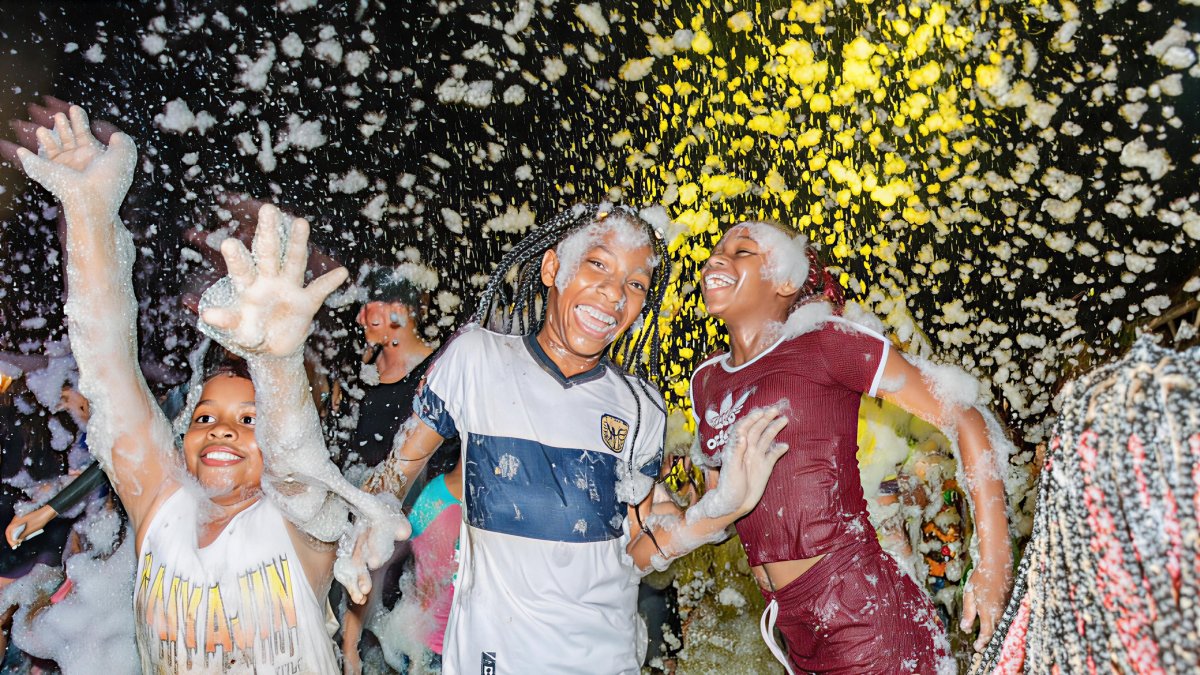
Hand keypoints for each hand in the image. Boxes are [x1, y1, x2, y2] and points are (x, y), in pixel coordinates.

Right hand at [6, 505, 55, 548]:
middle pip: (10, 530)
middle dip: (12, 538)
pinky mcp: (25, 520)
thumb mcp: (31, 529)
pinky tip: (22, 537)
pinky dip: (19, 532)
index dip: (9, 539)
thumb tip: (16, 541)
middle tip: (15, 545)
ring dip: (15, 536)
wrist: (48, 512)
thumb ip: (22, 535)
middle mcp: (17, 519)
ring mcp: (21, 519)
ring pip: (15, 529)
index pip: (9, 530)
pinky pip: (19, 527)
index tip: (13, 545)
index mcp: (17, 520)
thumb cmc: (40, 519)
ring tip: (18, 542)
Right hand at [9, 106, 134, 219]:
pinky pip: (34, 161)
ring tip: (44, 128)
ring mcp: (62, 166)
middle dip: (64, 126)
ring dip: (47, 136)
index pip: (84, 135)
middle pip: (68, 139)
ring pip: (52, 147)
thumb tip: (115, 135)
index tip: (75, 109)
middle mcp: (77, 161)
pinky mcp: (46, 171)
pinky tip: (20, 150)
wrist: (91, 198)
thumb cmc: (108, 179)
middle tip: (60, 115)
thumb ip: (122, 142)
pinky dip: (26, 156)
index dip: (79, 121)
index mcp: (94, 156)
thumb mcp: (123, 156)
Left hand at [200, 204, 348, 356]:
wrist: (271, 348)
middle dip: (268, 232)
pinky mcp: (306, 303)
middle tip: (267, 209)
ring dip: (298, 243)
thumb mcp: (235, 331)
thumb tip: (207, 315)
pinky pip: (319, 290)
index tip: (229, 243)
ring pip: (294, 261)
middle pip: (268, 253)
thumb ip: (226, 321)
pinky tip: (341, 272)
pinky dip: (330, 282)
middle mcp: (268, 281)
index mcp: (247, 287)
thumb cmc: (248, 334)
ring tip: (301, 223)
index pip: (241, 269)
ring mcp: (288, 289)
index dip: (236, 258)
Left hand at [720, 408, 789, 514]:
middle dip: (766, 419)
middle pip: (757, 430)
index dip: (752, 419)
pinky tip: (785, 445)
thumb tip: (743, 436)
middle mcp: (748, 450)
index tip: (761, 412)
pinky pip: (773, 455)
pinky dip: (779, 449)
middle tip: (776, 409)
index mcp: (737, 448)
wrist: (734, 504)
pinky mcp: (764, 467)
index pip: (744, 428)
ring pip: (766, 439)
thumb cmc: (729, 487)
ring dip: (774, 429)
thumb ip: (737, 452)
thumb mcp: (731, 469)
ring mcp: (757, 458)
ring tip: (784, 420)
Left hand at [961, 562, 1012, 650]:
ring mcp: (1008, 608)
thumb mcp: (969, 594)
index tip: (977, 647)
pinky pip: (1007, 618)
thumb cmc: (980, 577)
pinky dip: (1002, 624)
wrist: (997, 563)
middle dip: (989, 641)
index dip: (982, 642)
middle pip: (996, 632)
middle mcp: (1000, 612)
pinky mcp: (1012, 603)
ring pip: (1003, 626)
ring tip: (988, 639)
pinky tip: (997, 626)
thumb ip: (968, 613)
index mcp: (988, 611)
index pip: (986, 633)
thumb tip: (965, 629)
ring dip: (996, 633)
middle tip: (982, 647)